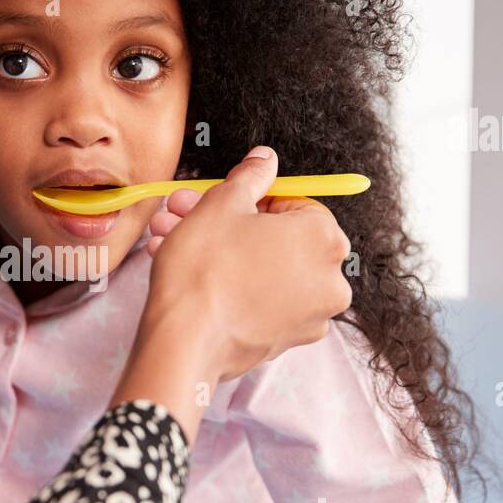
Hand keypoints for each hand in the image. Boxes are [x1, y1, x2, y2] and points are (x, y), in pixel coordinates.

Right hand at [112, 146, 351, 441]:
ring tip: (171, 242)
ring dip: (219, 253)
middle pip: (275, 238)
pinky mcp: (287, 341)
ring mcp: (311, 315)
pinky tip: (191, 277)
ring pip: (263, 270)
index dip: (250, 200)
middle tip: (185, 215)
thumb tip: (266, 160)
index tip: (221, 202)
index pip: (293, 203)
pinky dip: (232, 287)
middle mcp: (330, 279)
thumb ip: (251, 176)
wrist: (184, 342)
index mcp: (325, 237)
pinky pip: (261, 302)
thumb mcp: (223, 204)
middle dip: (225, 224)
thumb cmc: (204, 270)